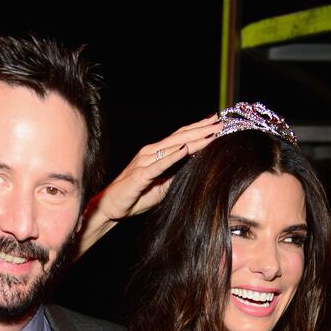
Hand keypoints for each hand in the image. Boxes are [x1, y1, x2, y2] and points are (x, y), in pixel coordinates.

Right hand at [77, 114, 220, 254]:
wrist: (110, 207)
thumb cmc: (134, 197)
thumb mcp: (161, 187)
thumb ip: (175, 176)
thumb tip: (193, 168)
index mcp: (156, 154)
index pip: (181, 138)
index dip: (199, 130)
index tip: (217, 124)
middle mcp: (150, 153)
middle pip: (179, 137)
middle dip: (201, 129)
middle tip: (220, 122)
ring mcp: (144, 162)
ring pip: (172, 147)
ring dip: (192, 138)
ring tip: (210, 132)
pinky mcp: (139, 175)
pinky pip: (158, 164)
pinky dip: (172, 156)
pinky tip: (185, 149)